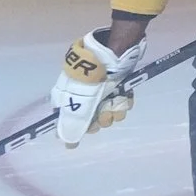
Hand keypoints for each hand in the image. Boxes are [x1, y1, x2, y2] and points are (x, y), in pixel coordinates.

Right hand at [51, 29, 143, 144]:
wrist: (116, 49)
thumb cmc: (94, 73)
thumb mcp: (80, 97)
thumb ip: (75, 120)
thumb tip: (69, 145)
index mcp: (69, 97)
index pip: (72, 121)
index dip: (82, 128)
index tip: (90, 128)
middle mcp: (84, 96)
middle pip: (94, 120)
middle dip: (102, 119)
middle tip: (105, 111)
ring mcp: (103, 91)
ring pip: (111, 113)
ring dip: (115, 110)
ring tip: (116, 100)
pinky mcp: (119, 87)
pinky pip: (122, 102)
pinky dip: (125, 101)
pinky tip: (125, 95)